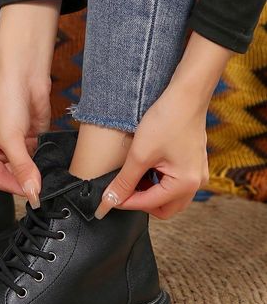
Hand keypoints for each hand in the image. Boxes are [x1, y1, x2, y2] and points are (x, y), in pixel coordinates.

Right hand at [0, 74, 51, 207]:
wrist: (25, 74)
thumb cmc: (6, 98)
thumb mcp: (11, 137)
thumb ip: (22, 167)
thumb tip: (32, 191)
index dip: (16, 188)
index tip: (33, 194)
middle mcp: (0, 150)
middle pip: (15, 176)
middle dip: (28, 180)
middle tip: (43, 186)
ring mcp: (18, 145)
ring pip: (30, 168)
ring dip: (39, 171)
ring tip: (49, 173)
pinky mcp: (34, 138)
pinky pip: (41, 156)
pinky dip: (48, 160)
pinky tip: (53, 161)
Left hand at [95, 32, 231, 219]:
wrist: (186, 95)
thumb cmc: (167, 120)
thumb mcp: (140, 154)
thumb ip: (124, 181)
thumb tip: (110, 201)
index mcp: (185, 184)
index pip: (149, 204)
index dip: (125, 202)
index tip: (107, 199)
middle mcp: (195, 183)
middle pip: (163, 208)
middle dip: (141, 202)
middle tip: (121, 190)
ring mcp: (196, 174)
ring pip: (169, 198)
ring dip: (149, 193)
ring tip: (131, 177)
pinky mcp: (193, 165)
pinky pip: (174, 184)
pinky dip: (158, 183)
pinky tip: (144, 169)